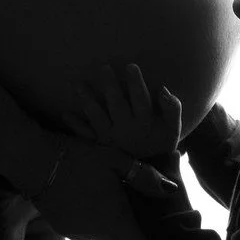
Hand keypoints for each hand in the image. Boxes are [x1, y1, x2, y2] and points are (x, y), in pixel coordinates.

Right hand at [32, 134, 174, 239]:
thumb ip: (143, 176)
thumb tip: (170, 189)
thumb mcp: (115, 159)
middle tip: (140, 224)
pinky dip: (93, 223)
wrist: (35, 162)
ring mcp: (78, 233)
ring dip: (111, 230)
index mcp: (115, 220)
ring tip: (113, 204)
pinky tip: (90, 200)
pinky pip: (86, 233)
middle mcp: (98, 234)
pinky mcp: (63, 229)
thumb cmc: (79, 158)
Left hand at [65, 62, 181, 158]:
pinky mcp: (99, 146)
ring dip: (87, 101)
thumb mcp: (173, 128)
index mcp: (145, 123)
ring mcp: (110, 139)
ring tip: (78, 84)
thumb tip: (162, 89)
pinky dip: (76, 126)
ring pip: (97, 117)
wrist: (148, 174)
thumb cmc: (160, 145)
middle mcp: (126, 130)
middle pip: (116, 104)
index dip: (136, 83)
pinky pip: (86, 136)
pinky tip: (65, 114)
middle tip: (103, 67)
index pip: (141, 99)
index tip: (130, 66)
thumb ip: (172, 108)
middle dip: (110, 86)